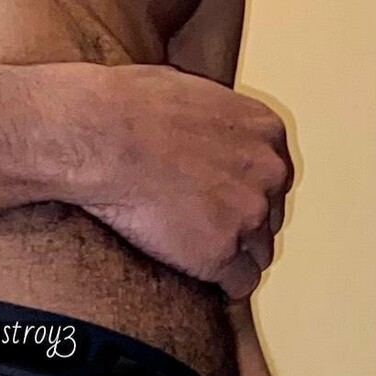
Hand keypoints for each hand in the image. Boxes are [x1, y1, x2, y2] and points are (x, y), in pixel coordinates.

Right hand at [60, 63, 294, 299]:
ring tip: (201, 255)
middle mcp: (267, 173)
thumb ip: (208, 117)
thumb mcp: (185, 90)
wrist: (102, 138)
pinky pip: (239, 283)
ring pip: (258, 252)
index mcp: (263, 130)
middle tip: (206, 224)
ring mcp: (248, 216)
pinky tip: (208, 283)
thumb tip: (194, 124)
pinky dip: (224, 286)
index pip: (274, 174)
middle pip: (271, 213)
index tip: (225, 198)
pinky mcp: (221, 254)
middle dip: (242, 220)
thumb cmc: (126, 107)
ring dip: (234, 254)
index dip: (245, 189)